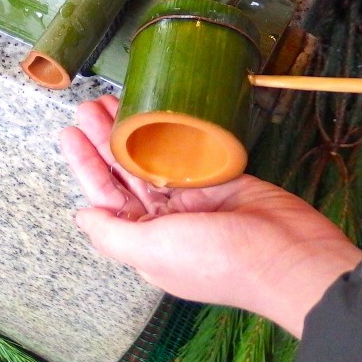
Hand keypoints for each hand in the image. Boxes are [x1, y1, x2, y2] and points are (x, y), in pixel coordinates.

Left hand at [60, 96, 361, 336]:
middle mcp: (165, 220)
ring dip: (131, 130)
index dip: (86, 166)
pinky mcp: (220, 179)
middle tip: (87, 107)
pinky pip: (187, 151)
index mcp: (146, 242)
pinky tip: (154, 110)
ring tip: (110, 100)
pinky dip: (169, 132)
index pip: (105, 198)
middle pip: (125, 174)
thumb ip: (113, 235)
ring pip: (151, 158)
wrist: (291, 257)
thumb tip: (80, 217)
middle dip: (104, 140)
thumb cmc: (218, 261)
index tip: (70, 135)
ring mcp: (193, 198)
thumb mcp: (153, 252)